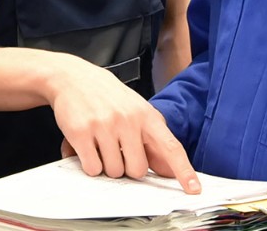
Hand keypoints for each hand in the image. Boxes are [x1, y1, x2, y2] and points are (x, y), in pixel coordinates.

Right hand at [47, 56, 199, 194]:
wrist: (72, 77)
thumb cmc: (107, 97)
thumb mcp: (136, 111)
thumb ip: (153, 140)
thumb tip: (169, 170)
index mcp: (146, 115)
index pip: (170, 146)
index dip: (184, 170)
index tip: (194, 190)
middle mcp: (128, 119)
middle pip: (138, 170)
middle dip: (127, 167)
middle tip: (117, 149)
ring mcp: (104, 125)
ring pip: (114, 171)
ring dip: (107, 166)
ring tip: (100, 143)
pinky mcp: (82, 132)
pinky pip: (93, 168)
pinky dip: (90, 165)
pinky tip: (87, 147)